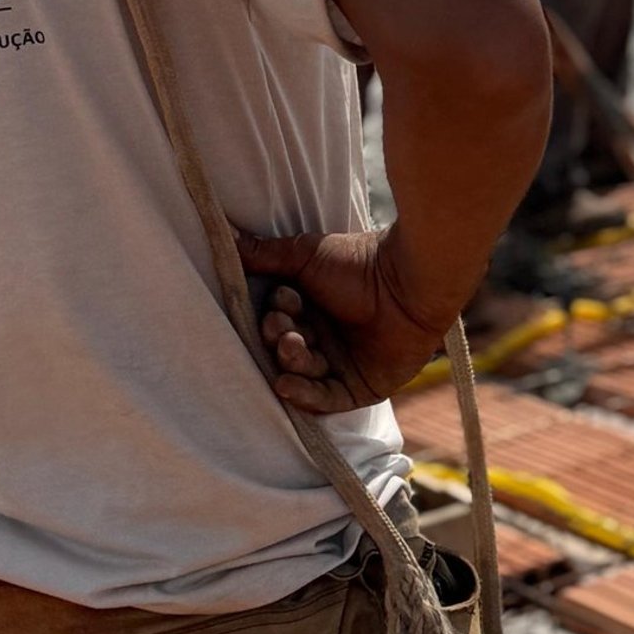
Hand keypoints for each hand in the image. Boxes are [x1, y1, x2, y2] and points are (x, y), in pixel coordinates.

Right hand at [236, 228, 446, 415]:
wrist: (409, 280)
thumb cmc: (359, 262)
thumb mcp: (305, 255)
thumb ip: (266, 254)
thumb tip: (224, 232)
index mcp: (313, 308)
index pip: (280, 322)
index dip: (275, 316)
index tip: (281, 301)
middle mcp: (326, 337)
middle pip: (288, 350)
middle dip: (280, 340)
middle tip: (285, 328)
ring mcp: (343, 365)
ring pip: (304, 373)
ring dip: (292, 362)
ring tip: (291, 345)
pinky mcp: (361, 389)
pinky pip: (326, 400)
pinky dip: (305, 395)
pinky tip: (286, 385)